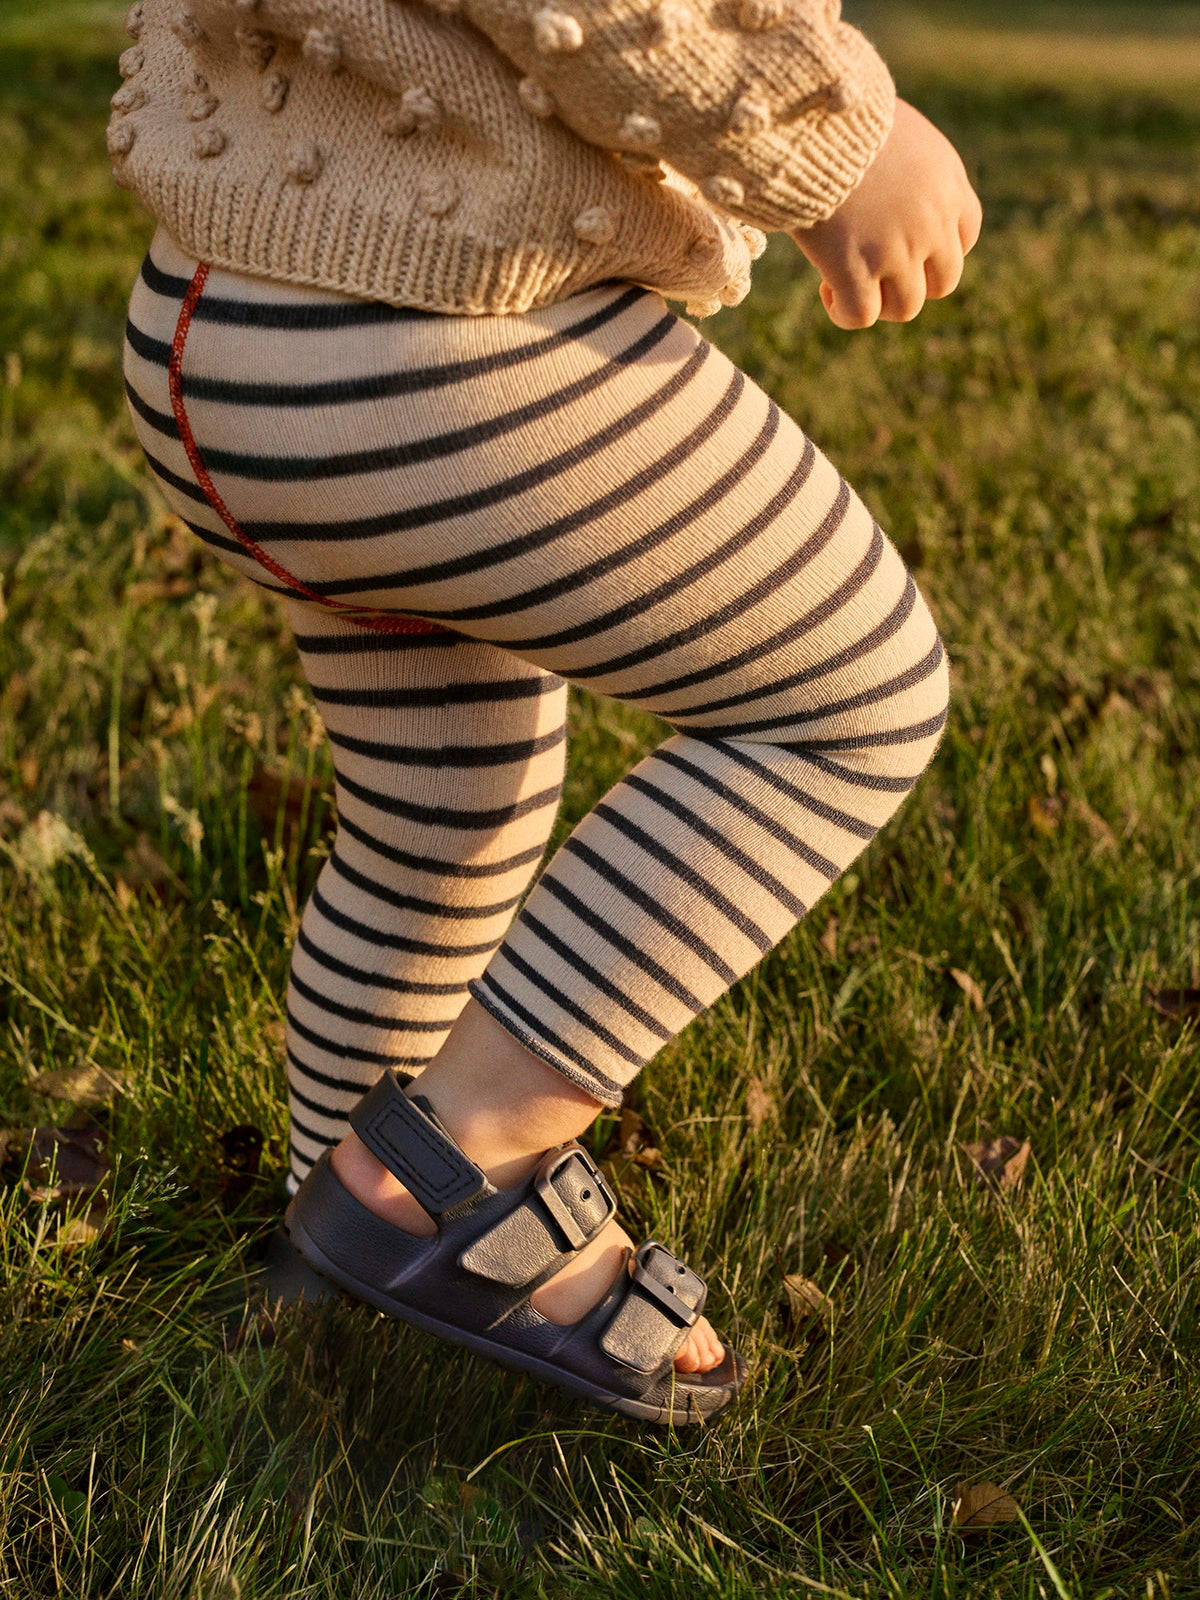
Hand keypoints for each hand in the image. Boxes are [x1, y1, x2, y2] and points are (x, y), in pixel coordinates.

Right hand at [790, 99, 981, 329]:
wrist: (812, 122)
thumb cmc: (842, 114)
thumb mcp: (894, 127)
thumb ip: (906, 162)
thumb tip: (884, 180)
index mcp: (947, 184)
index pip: (965, 236)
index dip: (935, 250)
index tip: (902, 244)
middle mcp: (931, 223)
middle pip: (943, 281)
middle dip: (912, 282)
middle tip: (875, 269)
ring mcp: (896, 252)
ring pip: (906, 306)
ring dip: (880, 302)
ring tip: (846, 280)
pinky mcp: (855, 271)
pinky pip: (861, 316)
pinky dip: (844, 311)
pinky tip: (827, 289)